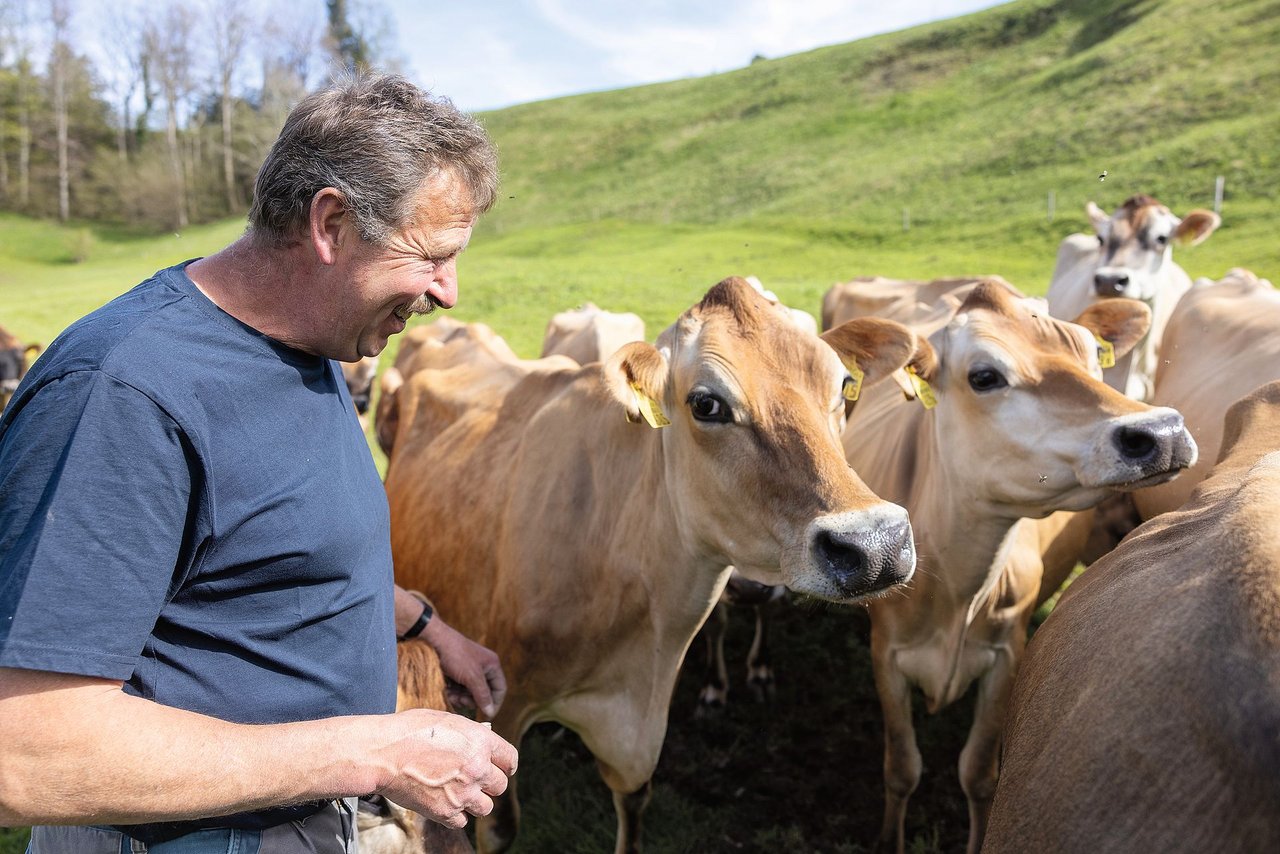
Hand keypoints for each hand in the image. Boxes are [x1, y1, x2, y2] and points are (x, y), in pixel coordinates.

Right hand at [375, 709, 517, 828]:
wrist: (382, 753)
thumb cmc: (408, 731)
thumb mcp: (446, 720)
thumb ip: (468, 734)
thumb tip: (479, 742)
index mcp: (480, 742)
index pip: (510, 759)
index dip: (505, 764)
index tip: (501, 768)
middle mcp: (477, 768)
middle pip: (500, 785)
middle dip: (489, 783)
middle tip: (475, 780)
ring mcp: (462, 792)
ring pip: (486, 807)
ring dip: (475, 802)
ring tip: (460, 793)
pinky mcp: (445, 811)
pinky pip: (462, 821)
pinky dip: (455, 815)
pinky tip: (445, 803)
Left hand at [423, 616, 506, 717]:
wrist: (433, 640)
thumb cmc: (456, 655)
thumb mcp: (472, 677)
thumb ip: (482, 695)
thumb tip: (490, 712)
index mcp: (492, 665)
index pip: (500, 689)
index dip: (494, 703)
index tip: (486, 715)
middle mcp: (482, 667)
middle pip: (483, 692)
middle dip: (472, 700)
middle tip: (462, 701)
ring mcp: (469, 669)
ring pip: (469, 692)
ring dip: (460, 697)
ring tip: (451, 696)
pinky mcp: (456, 672)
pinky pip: (459, 688)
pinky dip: (453, 692)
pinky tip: (446, 691)